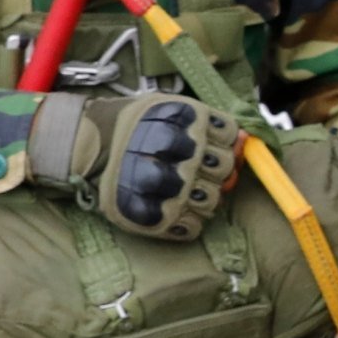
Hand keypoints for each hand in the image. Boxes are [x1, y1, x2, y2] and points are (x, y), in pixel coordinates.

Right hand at [46, 89, 232, 242]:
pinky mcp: (158, 218)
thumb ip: (210, 125)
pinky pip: (192, 228)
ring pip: (212, 201)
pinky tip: (174, 210)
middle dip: (215, 172)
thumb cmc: (137, 127)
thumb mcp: (170, 110)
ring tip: (182, 190)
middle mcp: (185, 154)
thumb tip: (247, 140)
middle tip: (193, 170)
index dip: (224, 144)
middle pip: (224, 169)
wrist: (89, 148)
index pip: (231, 137)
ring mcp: (173, 189)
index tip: (208, 146)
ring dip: (203, 197)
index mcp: (189, 121)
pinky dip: (188, 222)